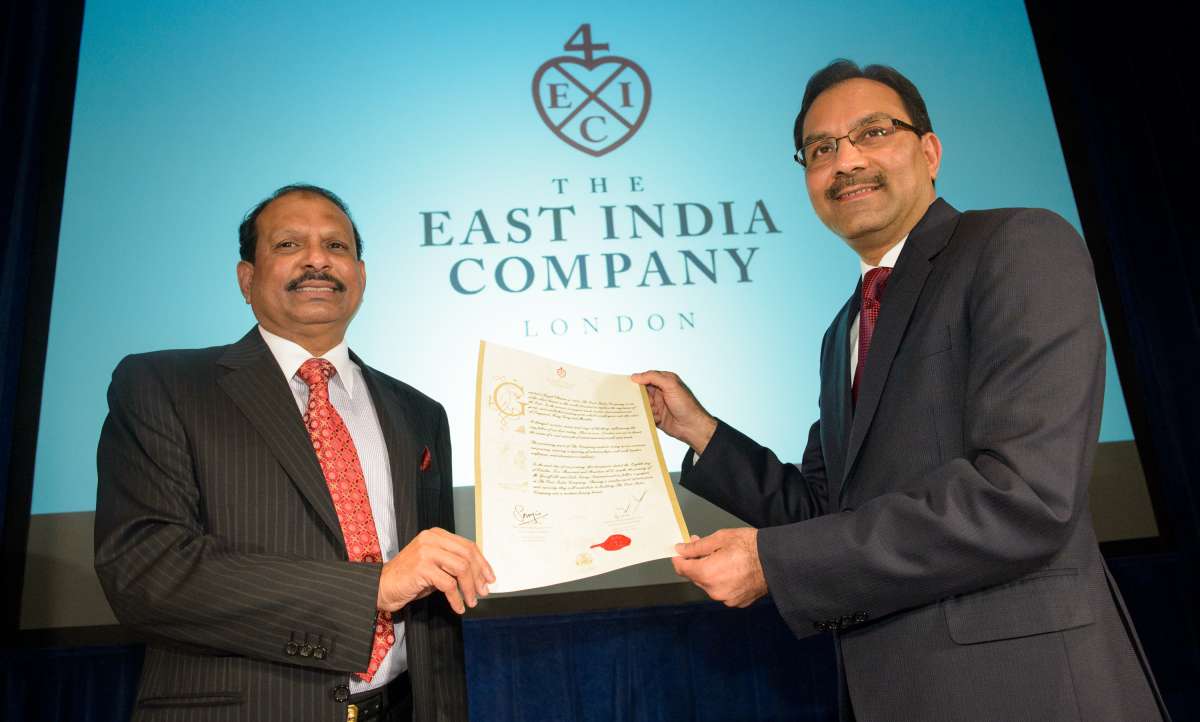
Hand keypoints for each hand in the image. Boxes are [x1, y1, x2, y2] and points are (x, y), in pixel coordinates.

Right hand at [376, 528, 494, 614]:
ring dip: (469, 588)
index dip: (482, 562)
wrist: (381, 586)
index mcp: (436, 534)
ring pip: (461, 567)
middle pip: (467, 555)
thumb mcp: (434, 565)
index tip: (490, 578)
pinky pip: (448, 584)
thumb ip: (453, 564)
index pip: (467, 545)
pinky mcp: (422, 567)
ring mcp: (426, 551)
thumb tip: (479, 576)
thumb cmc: (408, 578)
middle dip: (479, 576)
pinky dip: (456, 598)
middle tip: (483, 592)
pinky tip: (458, 607)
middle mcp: (432, 539)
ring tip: (471, 601)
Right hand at [630, 370, 717, 453]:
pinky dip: (646, 418)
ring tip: (645, 410)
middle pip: (642, 392)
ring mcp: (658, 406)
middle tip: (628, 399)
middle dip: (636, 396)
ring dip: (642, 408)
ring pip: (642, 405)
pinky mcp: (656, 418)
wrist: (694, 427)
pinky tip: (652, 419)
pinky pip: (645, 416)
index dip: (636, 381)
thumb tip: (636, 376)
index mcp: (665, 382)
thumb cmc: (686, 405)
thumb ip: (653, 377)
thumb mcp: (671, 385)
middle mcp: (661, 393)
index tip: (625, 385)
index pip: (646, 378)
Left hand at [672, 528, 767, 607]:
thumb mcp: (720, 538)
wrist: (776, 560)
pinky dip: (723, 581)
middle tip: (704, 548)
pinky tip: (733, 569)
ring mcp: (726, 598)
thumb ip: (697, 546)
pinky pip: (722, 591)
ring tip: (723, 558)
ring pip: (709, 585)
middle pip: (695, 577)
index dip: (679, 558)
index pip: (682, 569)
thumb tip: (681, 549)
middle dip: (697, 563)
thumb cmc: (751, 547)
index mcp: (707, 573)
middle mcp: (714, 590)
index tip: (680, 552)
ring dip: (710, 573)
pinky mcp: (737, 602)